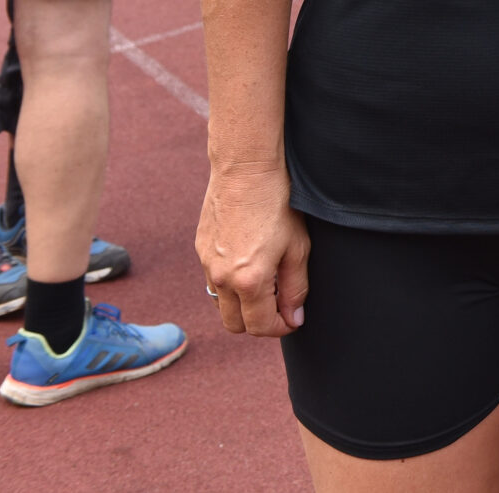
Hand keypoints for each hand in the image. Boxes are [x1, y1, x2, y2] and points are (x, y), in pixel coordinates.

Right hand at [196, 160, 311, 336]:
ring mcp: (206, 264)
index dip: (279, 328)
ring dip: (241, 303)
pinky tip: (250, 260)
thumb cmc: (279, 204)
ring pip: (221, 303)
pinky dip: (230, 283)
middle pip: (234, 324)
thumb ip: (296, 288)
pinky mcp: (200, 249)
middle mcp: (221, 278)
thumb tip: (294, 319)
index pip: (258, 326)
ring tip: (267, 280)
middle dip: (258, 322)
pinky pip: (213, 280)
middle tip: (280, 304)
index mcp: (248, 281)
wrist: (245, 169)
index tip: (293, 320)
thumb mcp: (298, 247)